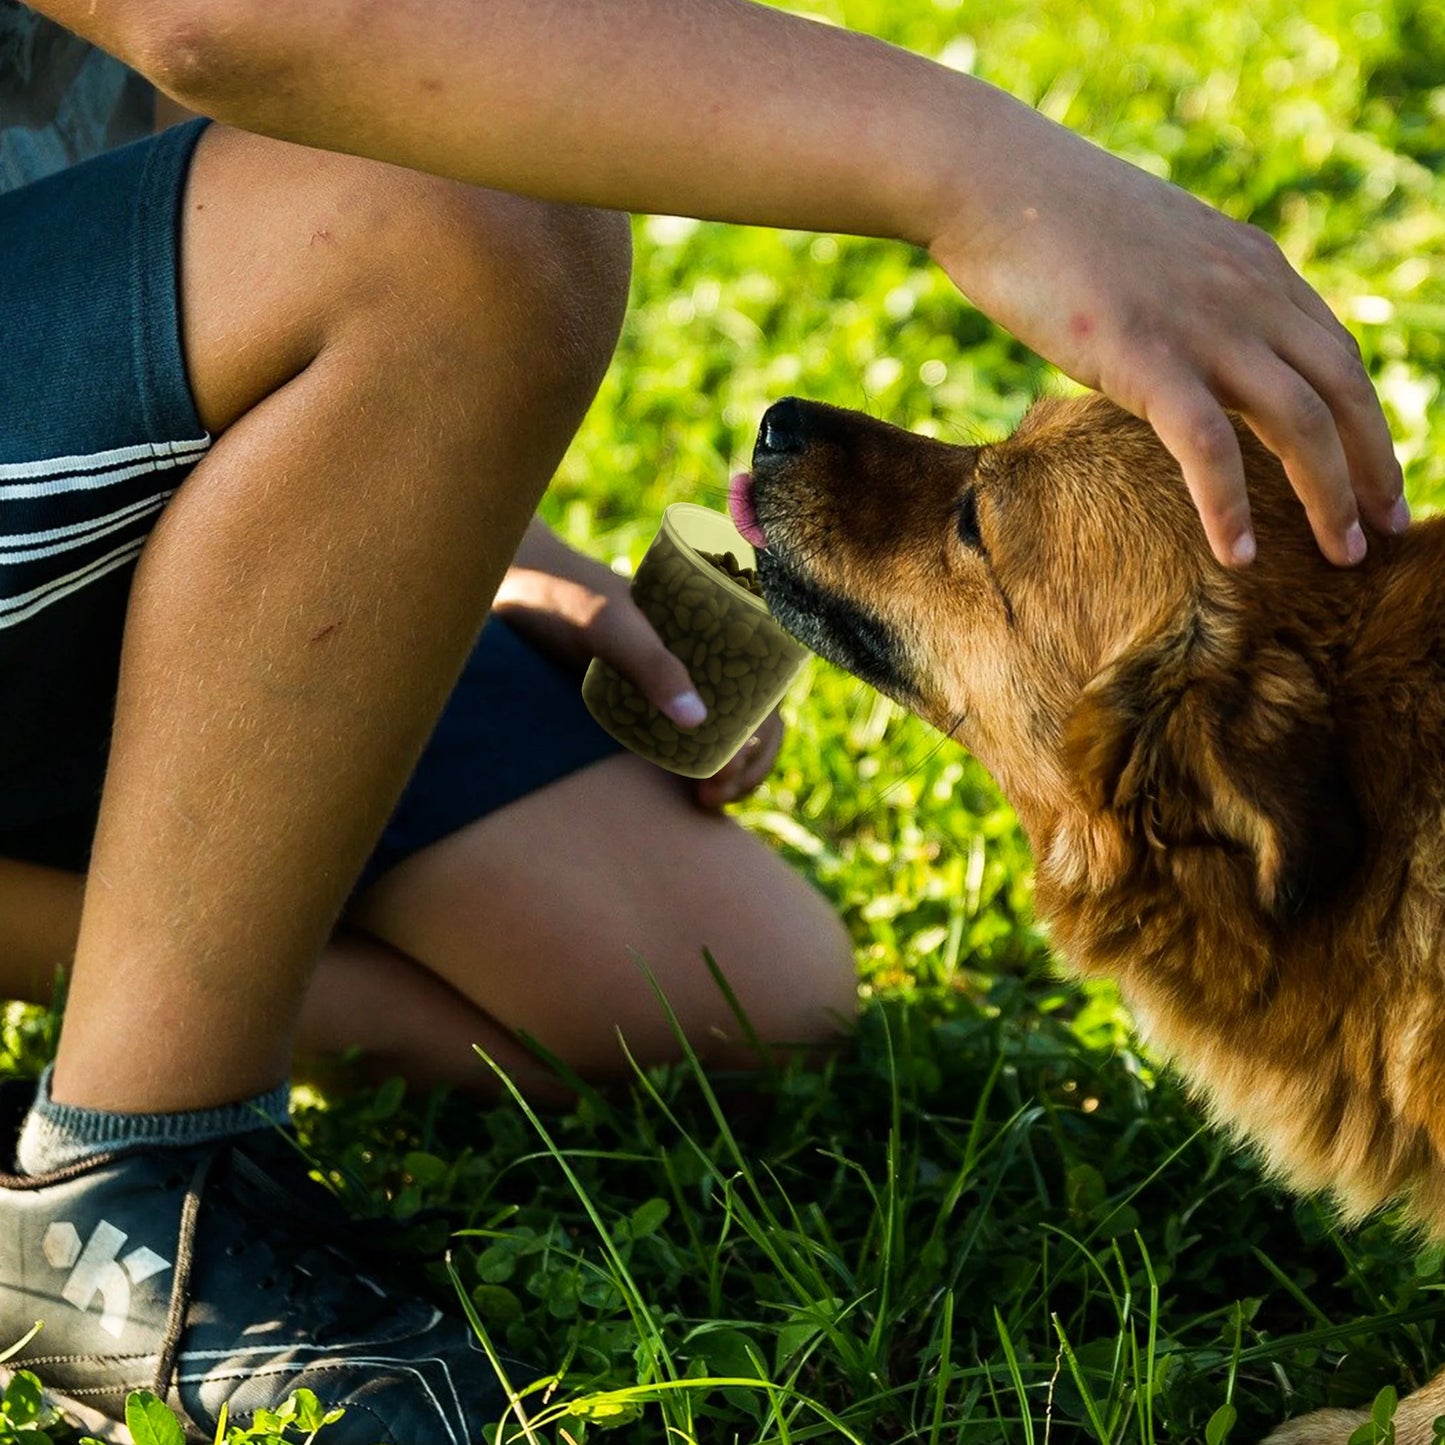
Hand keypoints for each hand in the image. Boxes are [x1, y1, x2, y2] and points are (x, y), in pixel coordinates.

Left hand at [494, 524, 781, 806]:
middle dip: (745, 766)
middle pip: (748, 720)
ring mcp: (664, 680)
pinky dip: (694, 767)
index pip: (763, 692)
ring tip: (704, 803)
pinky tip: (686, 794)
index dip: (761, 740)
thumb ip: (648, 662)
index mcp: (710, 631)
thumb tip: (698, 719)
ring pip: (719, 734)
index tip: (730, 772)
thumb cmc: (559, 595)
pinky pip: (678, 738)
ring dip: (725, 773)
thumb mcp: (608, 624)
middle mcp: (695, 657)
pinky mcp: (631, 698)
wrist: (503, 587)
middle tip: (711, 800)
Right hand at [928, 92, 1405, 567]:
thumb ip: (1188, 297)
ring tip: (1342, 558)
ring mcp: (1202, 324)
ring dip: (1329, 497)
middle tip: (1385, 531)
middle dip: (1373, 466)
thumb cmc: (1051, 221)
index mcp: (1252, 267)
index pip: (1335, 353)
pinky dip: (1229, 506)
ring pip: (1300, 423)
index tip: (1371, 473)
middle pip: (1342, 391)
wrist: (997, 184)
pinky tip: (1237, 555)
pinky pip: (1209, 446)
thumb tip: (1181, 345)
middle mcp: (1248, 293)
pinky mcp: (1147, 357)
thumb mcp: (1149, 254)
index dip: (1364, 419)